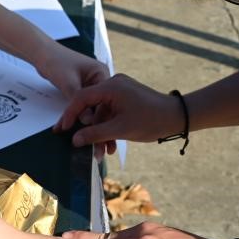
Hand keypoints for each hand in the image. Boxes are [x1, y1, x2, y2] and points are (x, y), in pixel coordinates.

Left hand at [39, 47, 116, 155]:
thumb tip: (88, 122)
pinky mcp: (82, 91)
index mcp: (102, 73)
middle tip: (103, 150)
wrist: (41, 53)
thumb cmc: (56, 62)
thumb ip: (78, 101)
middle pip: (104, 108)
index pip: (108, 100)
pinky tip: (87, 138)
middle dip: (103, 129)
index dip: (105, 120)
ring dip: (95, 128)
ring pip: (95, 111)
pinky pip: (87, 110)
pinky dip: (85, 122)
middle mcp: (100, 80)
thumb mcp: (68, 81)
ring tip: (98, 150)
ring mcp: (92, 86)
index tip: (103, 138)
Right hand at [54, 73, 183, 147]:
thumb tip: (75, 140)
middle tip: (71, 141)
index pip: (81, 98)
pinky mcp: (127, 98)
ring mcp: (121, 91)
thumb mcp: (120, 129)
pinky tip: (109, 145)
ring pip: (101, 112)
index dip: (69, 114)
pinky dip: (108, 127)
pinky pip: (111, 112)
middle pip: (90, 105)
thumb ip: (95, 134)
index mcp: (110, 87)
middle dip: (84, 127)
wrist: (177, 117)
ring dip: (99, 132)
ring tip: (98, 153)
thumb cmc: (151, 121)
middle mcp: (113, 84)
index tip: (61, 130)